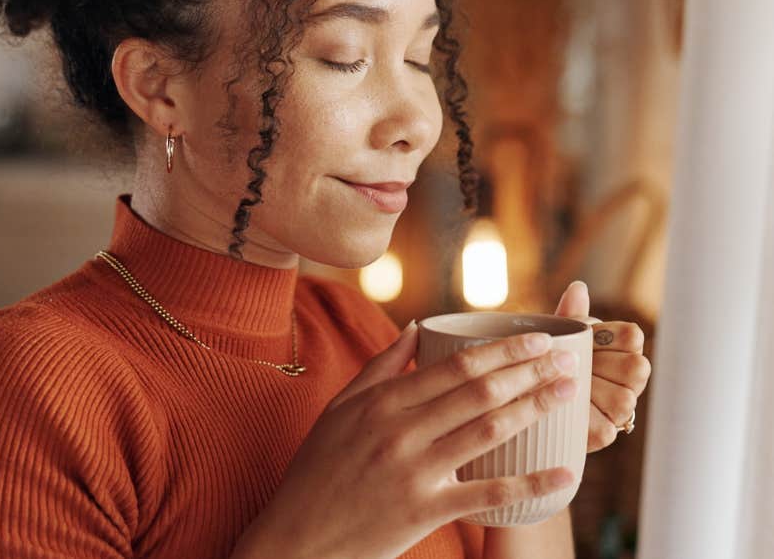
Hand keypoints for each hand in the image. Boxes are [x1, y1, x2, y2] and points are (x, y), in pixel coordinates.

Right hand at [232, 323, 580, 558]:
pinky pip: (487, 496)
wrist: (297, 538)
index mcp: (383, 401)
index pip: (455, 365)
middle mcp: (402, 430)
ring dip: (534, 408)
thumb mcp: (341, 407)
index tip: (536, 339)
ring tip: (566, 394)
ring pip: (488, 431)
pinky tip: (563, 475)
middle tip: (565, 360)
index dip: (502, 349)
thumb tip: (416, 326)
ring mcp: (415, 472)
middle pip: (479, 391)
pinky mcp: (425, 512)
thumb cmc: (319, 467)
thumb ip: (381, 366)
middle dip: (528, 371)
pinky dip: (529, 485)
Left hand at [553, 281, 651, 452]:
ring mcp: (620, 408)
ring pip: (624, 399)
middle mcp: (628, 378)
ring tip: (567, 384)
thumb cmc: (550, 356)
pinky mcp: (604, 434)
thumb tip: (578, 287)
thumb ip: (571, 313)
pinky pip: (605, 428)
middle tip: (575, 363)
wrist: (526, 393)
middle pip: (635, 367)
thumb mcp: (559, 333)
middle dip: (602, 364)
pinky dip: (582, 417)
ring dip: (593, 390)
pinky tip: (565, 408)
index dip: (608, 336)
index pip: (632, 336)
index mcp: (621, 347)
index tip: (587, 337)